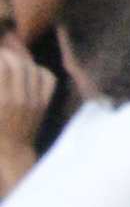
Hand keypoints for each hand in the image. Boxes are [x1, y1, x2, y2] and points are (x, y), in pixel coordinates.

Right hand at [0, 27, 49, 151]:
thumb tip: (0, 69)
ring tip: (10, 59)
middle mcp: (20, 99)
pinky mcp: (44, 105)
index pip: (3, 67)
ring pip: (33, 68)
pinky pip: (48, 78)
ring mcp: (35, 102)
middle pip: (19, 64)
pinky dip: (38, 69)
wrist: (10, 152)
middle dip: (7, 54)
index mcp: (1, 100)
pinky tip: (27, 71)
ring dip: (21, 59)